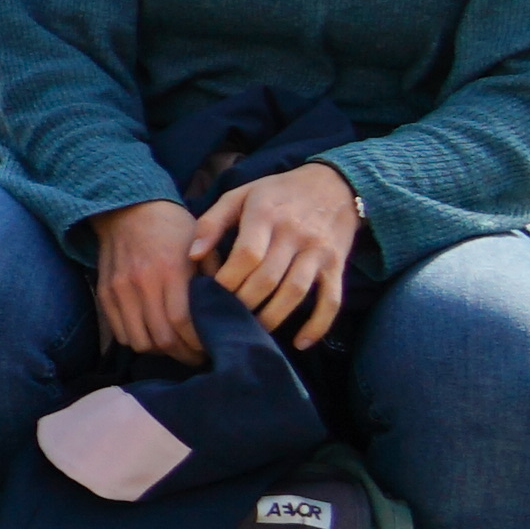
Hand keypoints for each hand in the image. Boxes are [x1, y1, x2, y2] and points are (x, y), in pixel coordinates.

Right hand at [87, 200, 202, 361]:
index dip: (198, 342)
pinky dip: (139, 341)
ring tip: (175, 346)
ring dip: (160, 351)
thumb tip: (229, 312)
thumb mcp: (202, 246)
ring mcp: (120, 290)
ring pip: (140, 342)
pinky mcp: (106, 294)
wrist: (129, 211)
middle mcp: (142, 282)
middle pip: (162, 338)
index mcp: (170, 270)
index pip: (183, 321)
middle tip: (197, 355)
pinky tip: (154, 334)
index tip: (212, 347)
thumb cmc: (174, 229)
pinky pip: (121, 334)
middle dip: (183, 354)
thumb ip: (215, 278)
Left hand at [188, 160, 364, 349]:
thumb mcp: (240, 195)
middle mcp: (294, 233)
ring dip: (272, 317)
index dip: (227, 280)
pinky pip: (332, 300)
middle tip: (226, 317)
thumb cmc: (276, 193)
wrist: (333, 185)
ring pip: (295, 292)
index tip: (210, 296)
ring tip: (252, 331)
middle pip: (267, 278)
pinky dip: (318, 325)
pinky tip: (300, 343)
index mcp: (266, 214)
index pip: (246, 255)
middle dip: (244, 303)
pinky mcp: (337, 266)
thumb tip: (192, 255)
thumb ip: (212, 222)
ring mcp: (318, 251)